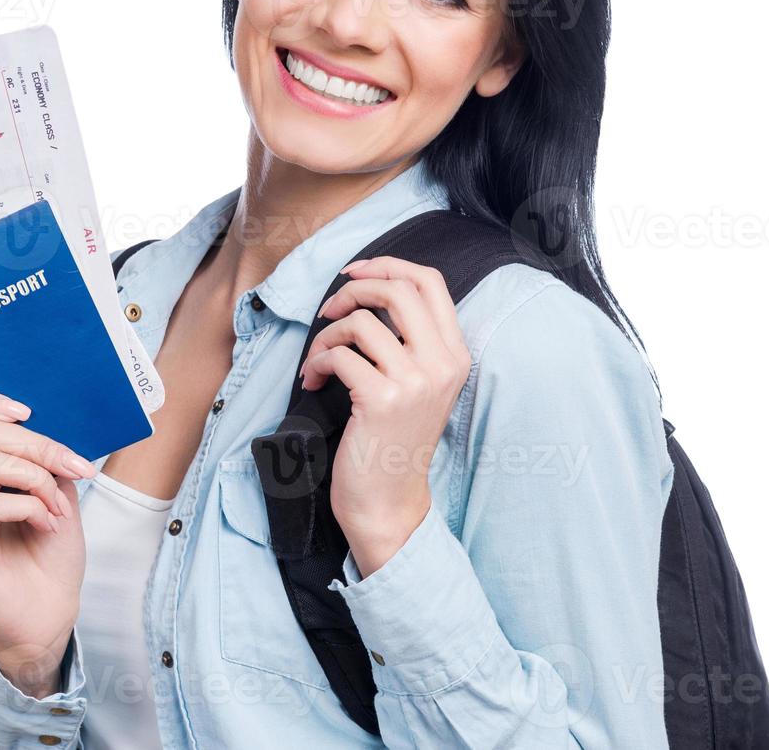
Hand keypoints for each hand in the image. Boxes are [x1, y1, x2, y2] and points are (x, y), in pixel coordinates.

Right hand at [0, 389, 98, 696]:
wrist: (52, 610)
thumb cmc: (51, 552)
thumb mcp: (57, 491)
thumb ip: (42, 457)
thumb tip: (38, 425)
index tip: (25, 411)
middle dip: (40, 447)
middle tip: (75, 470)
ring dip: (39, 480)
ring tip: (58, 507)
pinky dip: (31, 507)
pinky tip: (47, 525)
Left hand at [298, 258, 471, 574]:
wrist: (388, 502)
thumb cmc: (393, 441)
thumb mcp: (419, 385)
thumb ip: (411, 342)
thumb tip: (370, 292)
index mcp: (455, 355)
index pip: (430, 282)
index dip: (388, 265)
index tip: (355, 272)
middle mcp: (442, 364)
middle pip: (397, 289)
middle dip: (353, 290)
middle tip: (331, 310)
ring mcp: (414, 382)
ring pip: (361, 322)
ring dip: (328, 334)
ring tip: (319, 360)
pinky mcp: (382, 399)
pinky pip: (339, 355)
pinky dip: (317, 362)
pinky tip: (313, 380)